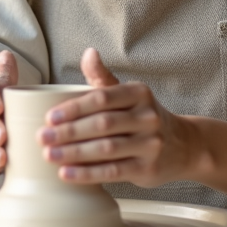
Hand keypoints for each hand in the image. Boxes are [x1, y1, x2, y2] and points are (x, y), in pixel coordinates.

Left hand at [38, 47, 195, 186]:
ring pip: (107, 149)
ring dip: (74, 153)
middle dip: (69, 132)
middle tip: (42, 137)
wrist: (184, 146)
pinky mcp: (148, 169)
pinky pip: (113, 172)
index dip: (74, 108)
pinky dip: (87, 173)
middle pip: (102, 124)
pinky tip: (66, 173)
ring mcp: (150, 144)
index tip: (49, 117)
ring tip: (49, 155)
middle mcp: (148, 117)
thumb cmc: (144, 117)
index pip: (102, 98)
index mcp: (139, 93)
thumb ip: (102, 76)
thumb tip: (88, 53)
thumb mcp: (128, 93)